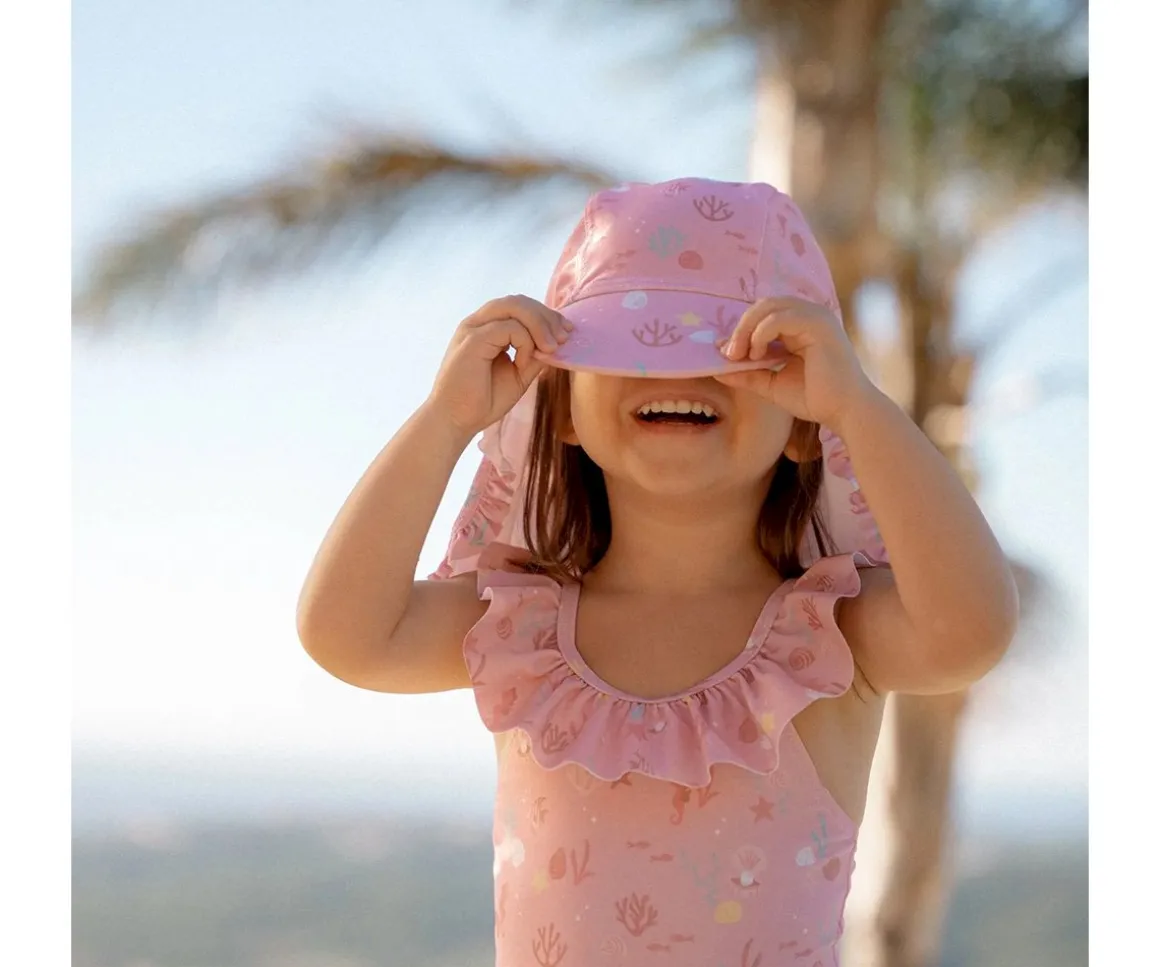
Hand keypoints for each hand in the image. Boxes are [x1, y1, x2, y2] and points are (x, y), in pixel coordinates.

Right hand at [426, 295, 571, 437]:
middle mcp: (478, 323)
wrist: (456, 421)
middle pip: (518, 301)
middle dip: (547, 316)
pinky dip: (525, 342)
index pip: (519, 306)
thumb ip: (534, 356)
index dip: (546, 316)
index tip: (566, 333)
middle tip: (564, 337)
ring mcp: (473, 328)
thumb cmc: (483, 401)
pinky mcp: (472, 340)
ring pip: (514, 306)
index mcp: (487, 328)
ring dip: (540, 324)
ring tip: (552, 347)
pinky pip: (509, 327)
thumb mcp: (519, 375)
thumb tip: (557, 342)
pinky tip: (524, 362)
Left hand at [714, 297, 875, 429]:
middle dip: (740, 328)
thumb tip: (715, 367)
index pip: (763, 314)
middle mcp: (809, 314)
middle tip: (728, 354)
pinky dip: (760, 334)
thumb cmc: (814, 398)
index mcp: (800, 325)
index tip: (723, 354)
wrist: (844, 412)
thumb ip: (746, 372)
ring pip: (768, 307)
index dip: (740, 330)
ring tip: (739, 355)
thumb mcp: (770, 383)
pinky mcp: (818, 324)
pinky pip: (779, 318)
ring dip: (746, 329)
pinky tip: (757, 354)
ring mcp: (815, 316)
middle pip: (763, 305)